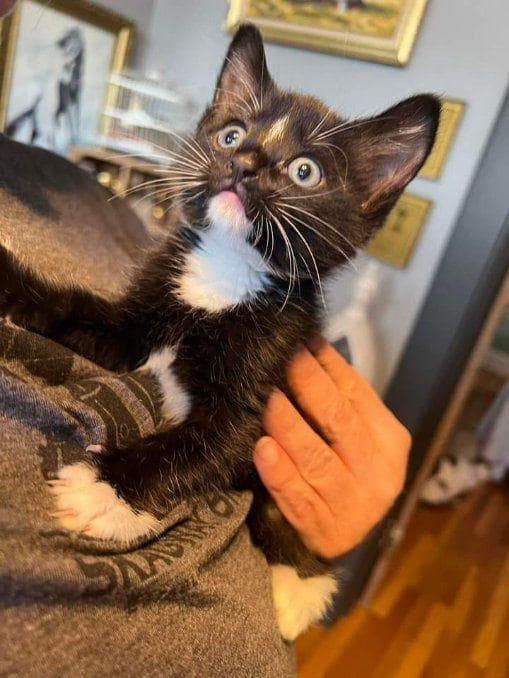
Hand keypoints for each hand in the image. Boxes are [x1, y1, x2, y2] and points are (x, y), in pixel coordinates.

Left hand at [254, 337, 410, 559]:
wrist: (337, 538)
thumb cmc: (343, 472)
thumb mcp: (353, 438)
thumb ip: (339, 401)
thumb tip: (310, 347)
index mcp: (390, 441)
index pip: (357, 394)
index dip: (328, 366)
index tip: (302, 342)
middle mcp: (379, 473)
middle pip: (339, 422)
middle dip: (308, 386)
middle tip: (281, 359)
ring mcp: (354, 506)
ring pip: (317, 460)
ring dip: (288, 426)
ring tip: (266, 399)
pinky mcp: (325, 531)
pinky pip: (298, 499)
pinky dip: (280, 473)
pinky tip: (262, 450)